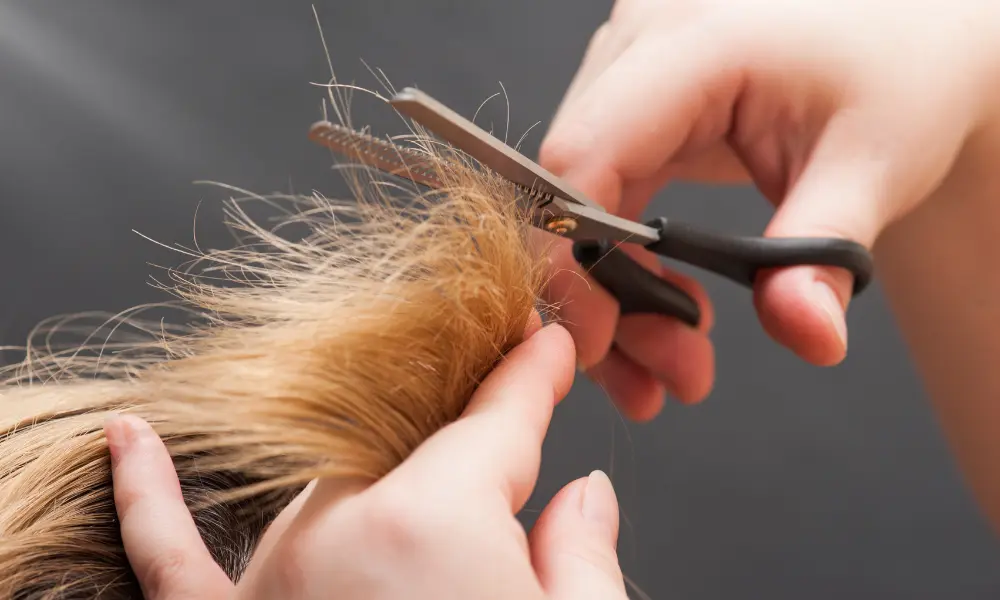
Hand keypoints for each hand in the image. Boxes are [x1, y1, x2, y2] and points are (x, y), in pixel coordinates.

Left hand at [106, 322, 628, 598]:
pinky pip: (168, 557)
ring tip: (427, 481)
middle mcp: (338, 533)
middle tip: (512, 444)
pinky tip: (126, 442)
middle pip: (415, 452)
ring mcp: (273, 584)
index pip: (497, 418)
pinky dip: (145, 499)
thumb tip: (587, 496)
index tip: (542, 342)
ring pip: (327, 488)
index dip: (529, 374)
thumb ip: (583, 558)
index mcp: (435, 521)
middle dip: (469, 448)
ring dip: (380, 479)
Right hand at [539, 0, 999, 418]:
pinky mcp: (635, 110)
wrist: (901, 44)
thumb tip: (806, 334)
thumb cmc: (895, 75)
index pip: (587, 153)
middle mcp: (642, 49)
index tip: (598, 342)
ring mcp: (630, 76)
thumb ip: (825, 253)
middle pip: (572, 193)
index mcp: (697, 45)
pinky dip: (623, 266)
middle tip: (670, 374)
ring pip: (576, 206)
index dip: (575, 256)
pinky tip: (666, 311)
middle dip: (608, 299)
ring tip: (678, 359)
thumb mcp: (874, 164)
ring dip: (614, 295)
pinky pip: (599, 198)